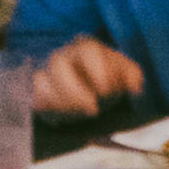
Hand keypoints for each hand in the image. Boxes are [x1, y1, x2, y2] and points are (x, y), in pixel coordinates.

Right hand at [31, 37, 146, 116]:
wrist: (90, 92)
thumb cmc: (111, 80)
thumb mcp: (127, 76)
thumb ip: (132, 77)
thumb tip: (134, 87)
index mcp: (87, 48)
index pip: (88, 51)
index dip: (98, 71)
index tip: (107, 90)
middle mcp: (62, 56)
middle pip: (58, 64)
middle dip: (75, 91)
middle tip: (93, 111)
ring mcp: (44, 73)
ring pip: (41, 84)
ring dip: (62, 105)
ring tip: (81, 117)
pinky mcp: (34, 93)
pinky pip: (34, 102)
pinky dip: (50, 113)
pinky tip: (65, 121)